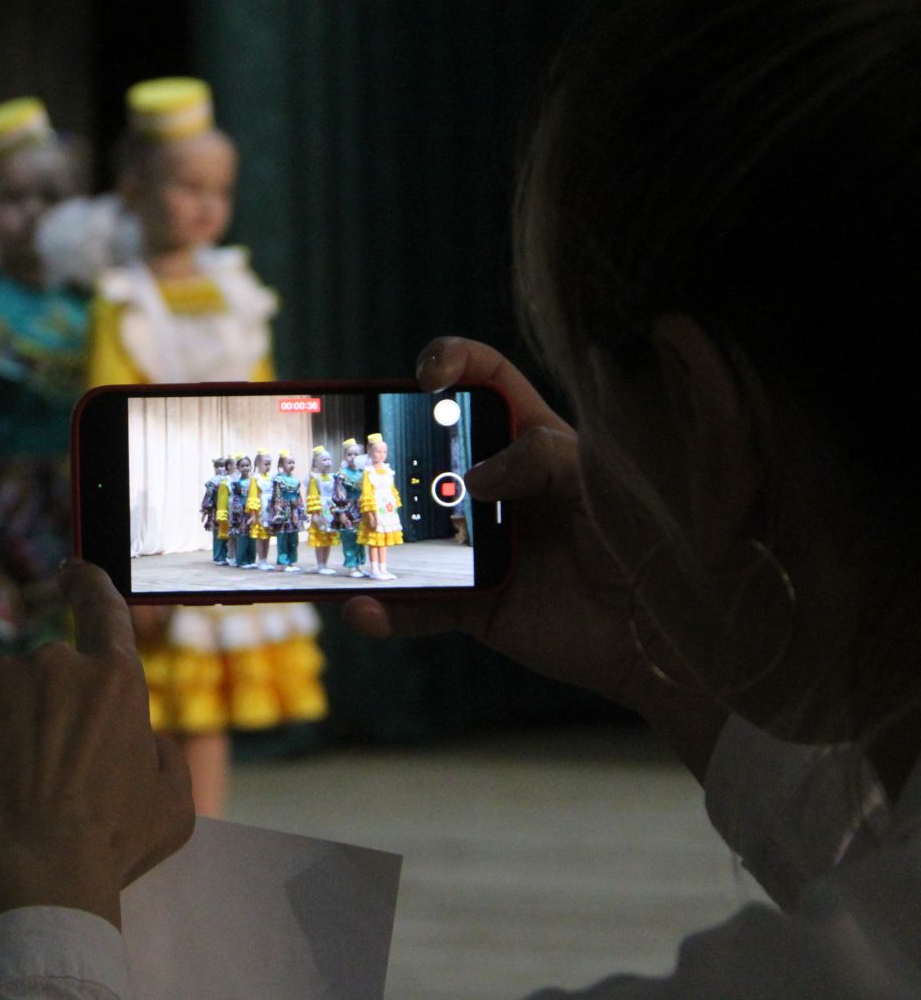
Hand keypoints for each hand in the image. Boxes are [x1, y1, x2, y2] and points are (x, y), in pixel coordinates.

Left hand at [0, 562, 193, 938]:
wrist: (28, 880)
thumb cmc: (108, 849)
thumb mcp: (172, 803)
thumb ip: (161, 752)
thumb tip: (141, 735)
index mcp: (113, 678)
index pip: (101, 606)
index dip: (86, 584)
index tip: (71, 572)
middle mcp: (52, 665)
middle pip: (51, 674)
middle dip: (52, 711)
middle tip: (53, 771)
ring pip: (2, 695)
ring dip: (7, 727)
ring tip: (14, 789)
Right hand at [342, 339, 723, 771]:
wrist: (667, 638)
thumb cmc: (645, 542)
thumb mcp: (602, 479)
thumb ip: (540, 458)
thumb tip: (472, 483)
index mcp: (532, 440)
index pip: (485, 379)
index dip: (452, 362)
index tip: (427, 377)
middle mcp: (497, 487)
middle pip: (423, 452)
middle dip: (380, 447)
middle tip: (353, 456)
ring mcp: (479, 546)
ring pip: (404, 529)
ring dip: (365, 532)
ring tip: (332, 534)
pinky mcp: (473, 604)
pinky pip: (415, 606)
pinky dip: (384, 611)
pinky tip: (360, 608)